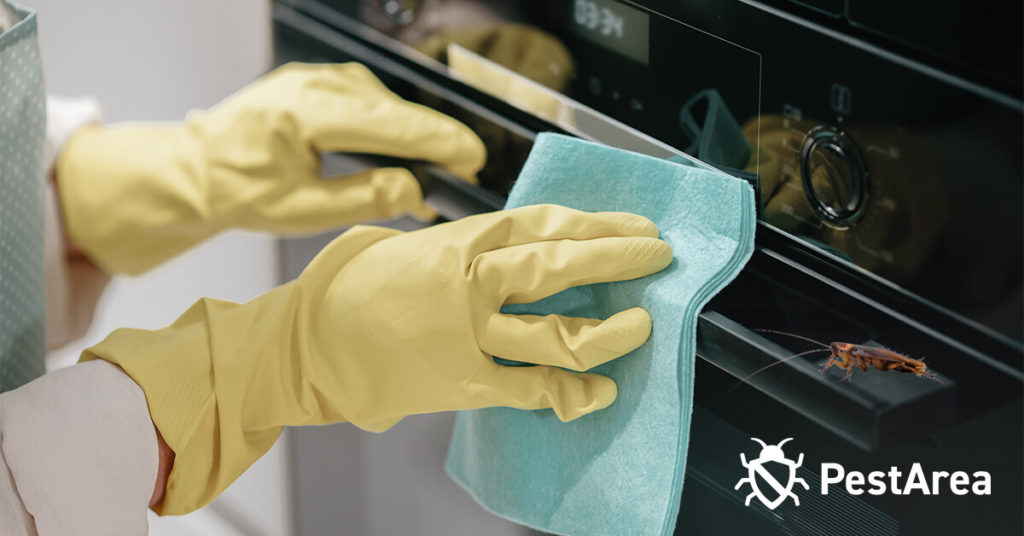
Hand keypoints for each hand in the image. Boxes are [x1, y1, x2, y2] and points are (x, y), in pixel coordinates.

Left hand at [56, 62, 485, 274]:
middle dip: (434, 135)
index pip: (387, 123)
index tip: (471, 156)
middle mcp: (312, 84)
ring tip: (440, 162)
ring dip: (412, 130)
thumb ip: (361, 199)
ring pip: (382, 100)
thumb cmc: (238, 191)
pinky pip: (367, 97)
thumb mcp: (300, 211)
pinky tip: (403, 144)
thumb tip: (413, 189)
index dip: (436, 140)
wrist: (195, 170)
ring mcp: (314, 77)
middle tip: (468, 163)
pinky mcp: (317, 82)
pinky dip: (391, 121)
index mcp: (305, 113)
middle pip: (391, 107)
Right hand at [298, 204, 673, 429]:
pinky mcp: (464, 382)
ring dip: (607, 330)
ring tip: (641, 325)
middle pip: (560, 266)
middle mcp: (470, 283)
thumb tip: (513, 245)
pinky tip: (600, 392)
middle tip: (656, 259)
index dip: (598, 225)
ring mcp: (469, 335)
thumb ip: (465, 243)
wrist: (309, 342)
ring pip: (556, 331)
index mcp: (460, 241)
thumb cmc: (352, 288)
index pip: (545, 223)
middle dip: (616, 260)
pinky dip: (570, 393)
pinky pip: (531, 388)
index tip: (635, 228)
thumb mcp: (410, 244)